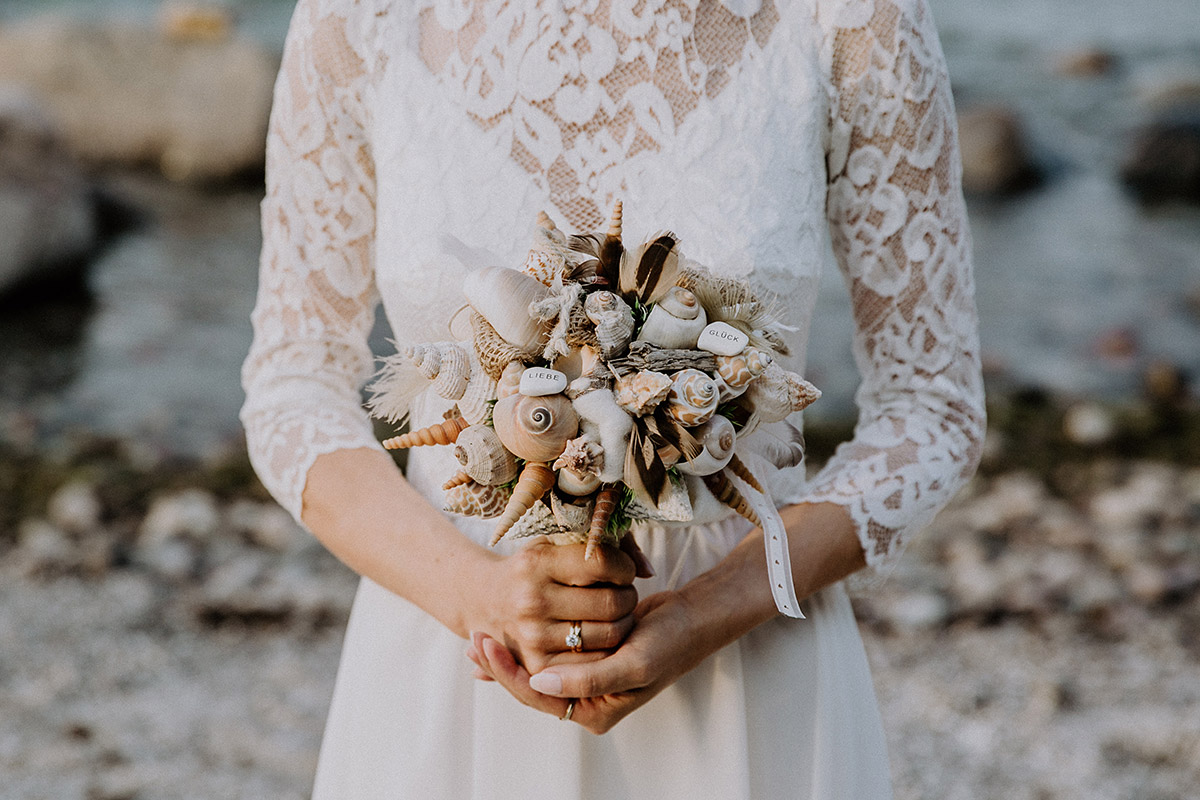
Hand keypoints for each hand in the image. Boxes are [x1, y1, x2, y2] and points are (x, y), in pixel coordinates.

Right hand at [463, 536, 652, 674]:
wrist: (486, 598)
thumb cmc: (536, 567)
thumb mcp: (557, 542)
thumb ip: (607, 545)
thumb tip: (647, 570)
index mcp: (536, 562)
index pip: (602, 562)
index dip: (624, 566)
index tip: (623, 569)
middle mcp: (530, 599)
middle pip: (611, 602)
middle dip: (627, 595)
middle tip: (622, 592)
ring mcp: (532, 635)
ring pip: (608, 634)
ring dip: (623, 622)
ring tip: (615, 612)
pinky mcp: (537, 663)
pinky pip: (594, 662)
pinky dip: (608, 648)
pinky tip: (604, 633)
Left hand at [468, 590, 706, 733]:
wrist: (693, 618)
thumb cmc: (669, 641)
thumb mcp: (633, 662)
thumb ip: (587, 678)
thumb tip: (538, 684)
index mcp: (596, 712)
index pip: (538, 699)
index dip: (507, 675)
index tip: (484, 646)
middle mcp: (589, 701)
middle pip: (532, 688)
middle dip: (502, 665)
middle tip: (473, 639)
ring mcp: (587, 680)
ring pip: (538, 670)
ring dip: (511, 653)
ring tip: (480, 636)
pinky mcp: (588, 658)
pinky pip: (551, 655)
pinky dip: (528, 644)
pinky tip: (505, 635)